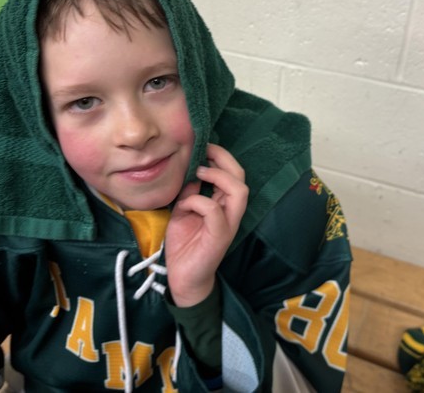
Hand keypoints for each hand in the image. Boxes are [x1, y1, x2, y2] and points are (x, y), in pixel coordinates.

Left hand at [164, 144, 247, 306]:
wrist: (183, 279)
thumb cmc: (184, 245)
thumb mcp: (183, 211)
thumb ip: (189, 193)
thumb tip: (189, 173)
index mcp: (223, 204)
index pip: (233, 174)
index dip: (221, 156)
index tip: (202, 145)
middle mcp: (231, 212)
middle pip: (240, 177)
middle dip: (224, 158)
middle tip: (204, 149)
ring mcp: (228, 224)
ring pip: (238, 191)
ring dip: (218, 176)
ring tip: (199, 172)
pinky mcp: (220, 236)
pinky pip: (214, 210)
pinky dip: (197, 201)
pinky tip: (184, 205)